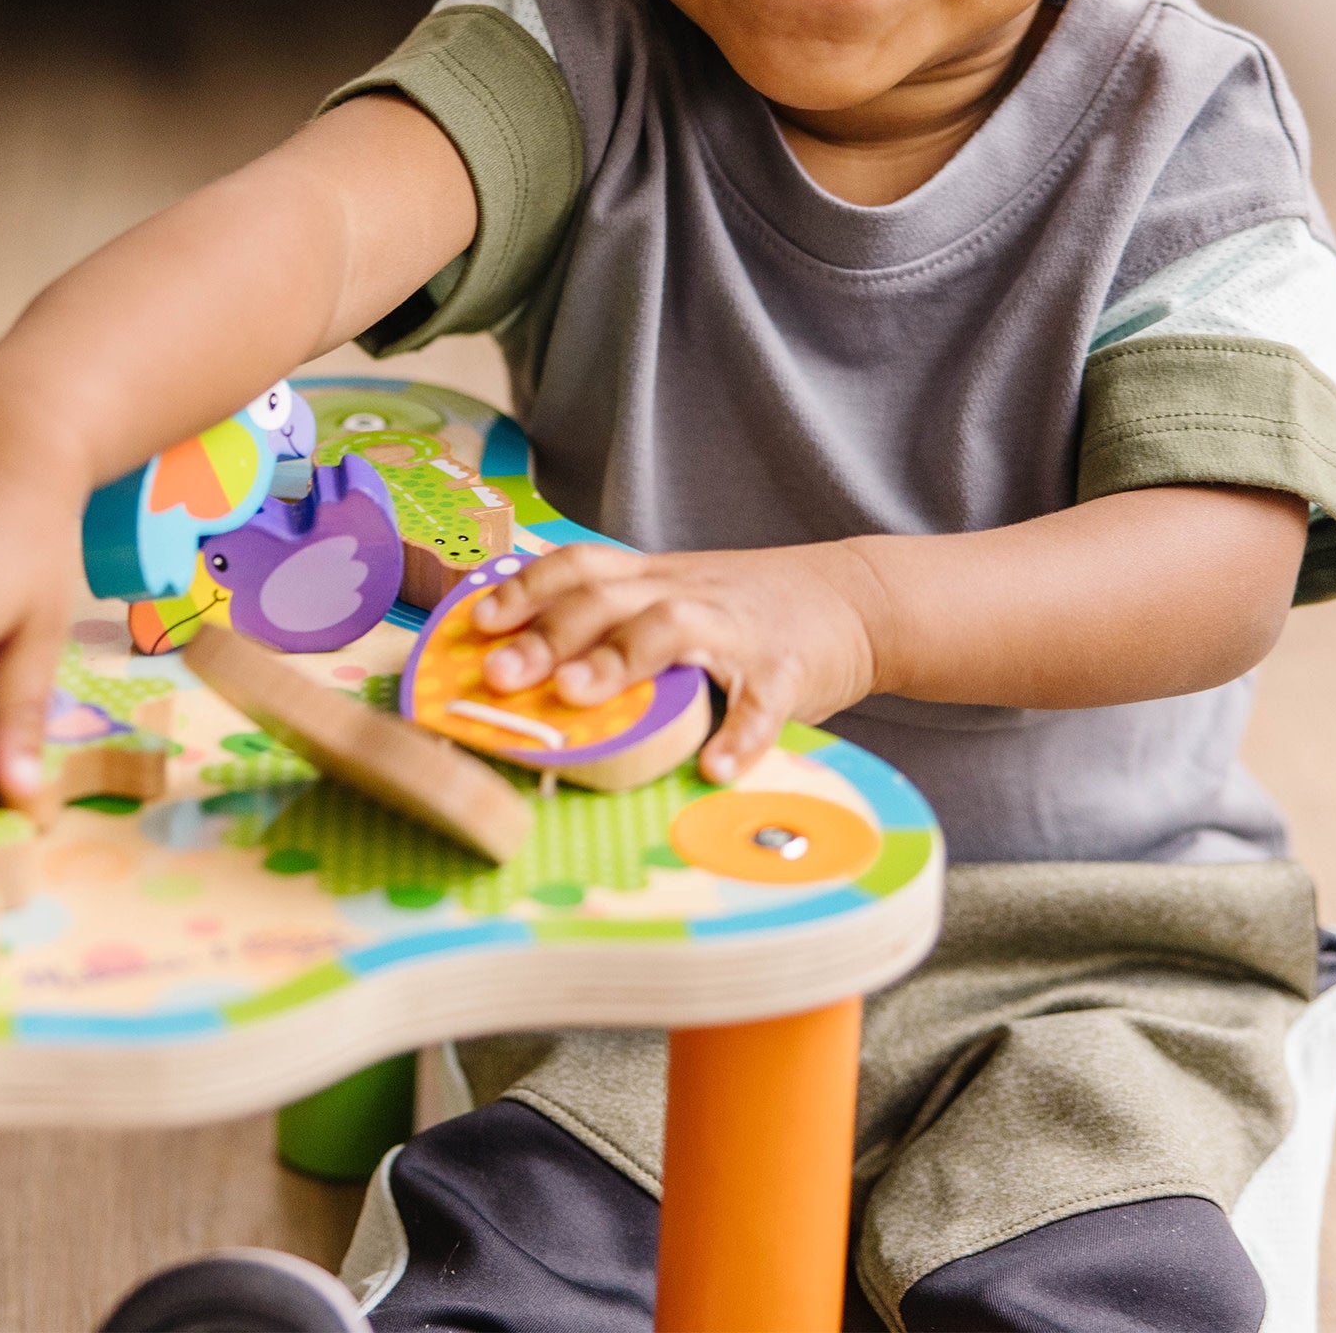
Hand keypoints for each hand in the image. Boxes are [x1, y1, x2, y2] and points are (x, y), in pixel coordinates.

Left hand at [469, 542, 882, 782]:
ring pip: (670, 629)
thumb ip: (612, 616)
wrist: (854, 598)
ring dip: (619, 659)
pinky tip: (713, 768)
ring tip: (577, 696)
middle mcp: (684, 593)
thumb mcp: (674, 594)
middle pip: (607, 598)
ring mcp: (734, 630)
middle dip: (548, 633)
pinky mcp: (786, 671)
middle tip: (503, 674)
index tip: (481, 622)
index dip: (526, 589)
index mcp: (652, 579)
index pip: (579, 567)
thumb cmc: (742, 609)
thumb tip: (521, 658)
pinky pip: (761, 702)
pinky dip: (739, 735)